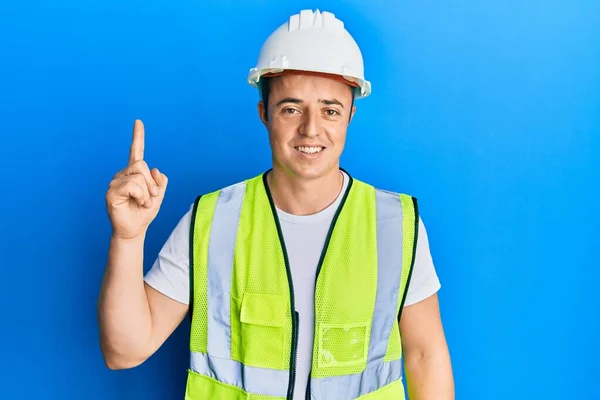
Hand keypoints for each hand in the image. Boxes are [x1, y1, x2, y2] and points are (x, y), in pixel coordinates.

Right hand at [106, 120, 167, 239]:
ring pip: (139, 177)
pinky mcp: (112, 192)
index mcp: (134, 173)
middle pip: (142, 165)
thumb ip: (160, 182)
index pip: (136, 151)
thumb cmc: (144, 213)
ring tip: (142, 202)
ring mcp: (115, 182)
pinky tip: (136, 203)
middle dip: (152, 183)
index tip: (138, 121)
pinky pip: (133, 186)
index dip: (138, 136)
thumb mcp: (159, 196)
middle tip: (151, 197)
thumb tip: (155, 170)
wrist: (134, 230)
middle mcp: (123, 174)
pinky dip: (141, 196)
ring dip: (147, 193)